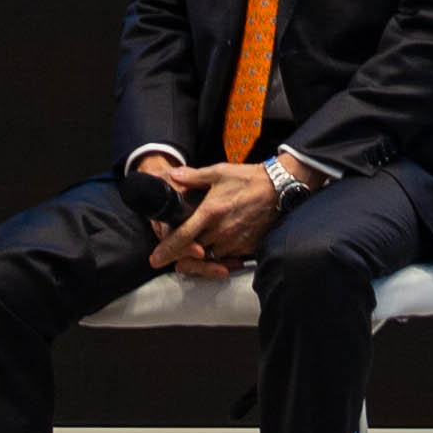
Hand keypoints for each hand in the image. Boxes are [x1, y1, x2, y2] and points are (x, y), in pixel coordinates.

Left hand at [151, 164, 286, 279]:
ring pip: (211, 259)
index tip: (155, 259)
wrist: (278, 188)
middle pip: (194, 255)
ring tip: (195, 254)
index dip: (167, 251)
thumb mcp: (218, 172)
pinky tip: (217, 249)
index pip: (183, 238)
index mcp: (210, 213)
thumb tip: (173, 175)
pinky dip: (220, 257)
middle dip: (182, 258)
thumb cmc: (247, 179)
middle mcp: (221, 231)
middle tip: (173, 259)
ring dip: (201, 258)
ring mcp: (235, 242)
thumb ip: (193, 177)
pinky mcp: (247, 247)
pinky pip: (228, 258)